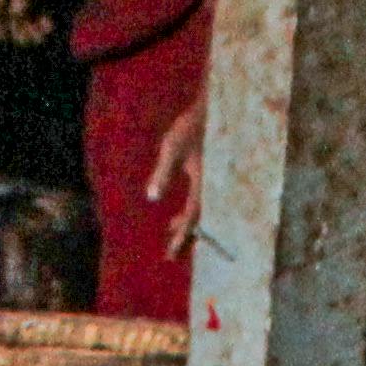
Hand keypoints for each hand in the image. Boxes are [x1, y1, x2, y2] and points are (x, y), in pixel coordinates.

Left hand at [150, 98, 206, 254]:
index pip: (192, 218)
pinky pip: (202, 203)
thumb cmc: (190, 127)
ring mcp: (213, 184)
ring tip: (171, 232)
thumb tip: (152, 197)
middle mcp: (211, 187)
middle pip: (199, 221)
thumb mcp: (172, 148)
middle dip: (184, 238)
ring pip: (201, 213)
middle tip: (171, 255)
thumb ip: (163, 173)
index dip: (181, 237)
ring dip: (186, 225)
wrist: (213, 110)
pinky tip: (180, 214)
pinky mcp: (211, 178)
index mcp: (203, 184)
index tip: (171, 255)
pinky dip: (191, 213)